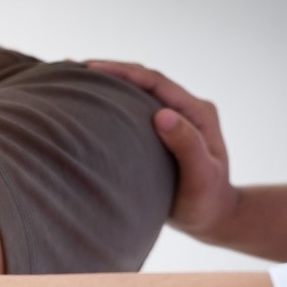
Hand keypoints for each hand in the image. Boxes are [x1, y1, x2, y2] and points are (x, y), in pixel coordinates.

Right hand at [85, 60, 238, 240]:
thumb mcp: (201, 176)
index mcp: (197, 112)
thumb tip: (162, 115)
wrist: (213, 218)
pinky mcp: (162, 132)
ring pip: (138, 93)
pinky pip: (135, 110)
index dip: (123, 72)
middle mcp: (186, 110)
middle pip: (144, 80)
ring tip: (76, 79)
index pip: (155, 82)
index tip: (91, 69)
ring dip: (109, 85)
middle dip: (110, 72)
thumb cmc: (206, 202)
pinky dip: (112, 104)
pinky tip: (90, 105)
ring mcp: (174, 119)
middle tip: (73, 68)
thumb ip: (186, 145)